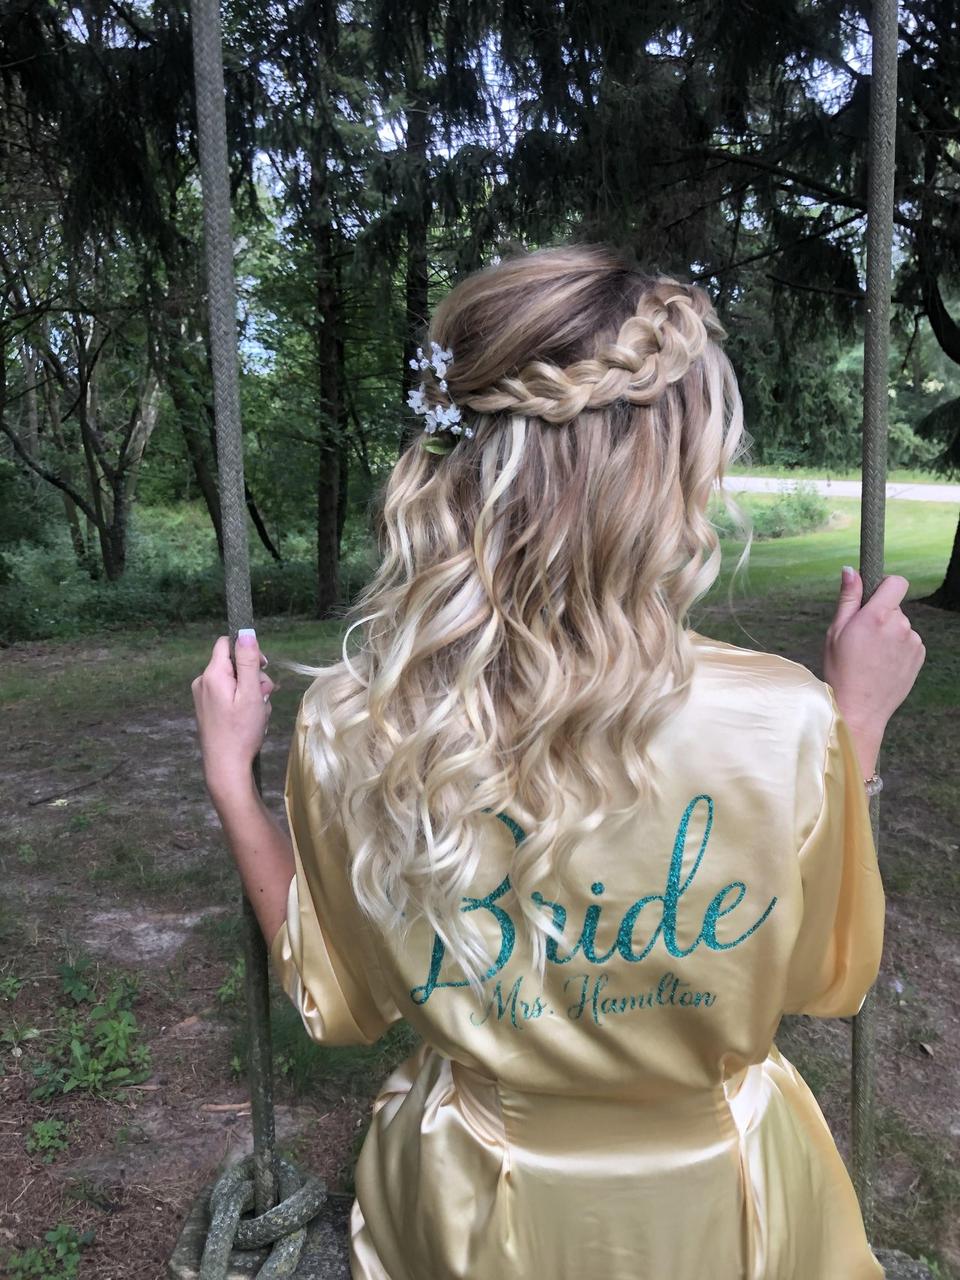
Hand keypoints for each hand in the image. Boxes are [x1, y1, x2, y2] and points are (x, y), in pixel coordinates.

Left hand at [192, 629, 278, 803]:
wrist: (226, 766)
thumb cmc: (241, 731)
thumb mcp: (251, 693)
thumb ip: (249, 661)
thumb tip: (246, 632)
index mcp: (212, 674)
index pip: (227, 643)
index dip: (247, 650)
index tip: (262, 666)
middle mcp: (203, 682)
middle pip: (233, 664)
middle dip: (254, 677)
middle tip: (264, 697)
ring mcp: (203, 696)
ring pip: (234, 681)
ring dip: (251, 692)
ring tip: (257, 713)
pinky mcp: (207, 709)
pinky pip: (228, 695)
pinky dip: (242, 703)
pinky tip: (249, 719)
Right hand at [823, 567, 924, 772]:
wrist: (858, 708)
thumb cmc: (840, 670)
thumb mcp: (835, 631)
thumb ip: (848, 598)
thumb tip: (851, 570)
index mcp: (877, 616)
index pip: (897, 582)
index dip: (885, 586)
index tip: (872, 600)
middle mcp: (900, 626)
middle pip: (895, 607)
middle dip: (881, 616)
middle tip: (862, 639)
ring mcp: (913, 642)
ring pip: (902, 626)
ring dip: (890, 634)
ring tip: (871, 657)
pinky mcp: (919, 656)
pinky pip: (909, 642)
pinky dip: (898, 649)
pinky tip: (882, 665)